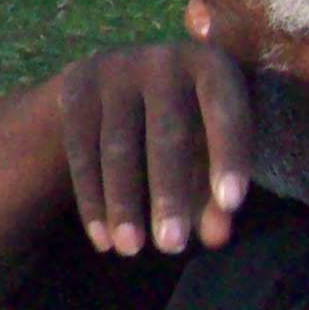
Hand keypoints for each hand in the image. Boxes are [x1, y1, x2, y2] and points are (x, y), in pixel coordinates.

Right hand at [52, 41, 255, 258]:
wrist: (123, 79)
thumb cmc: (190, 123)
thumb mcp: (211, 151)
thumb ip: (218, 193)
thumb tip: (216, 238)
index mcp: (211, 64)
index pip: (226, 114)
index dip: (229, 157)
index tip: (231, 206)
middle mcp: (162, 58)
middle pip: (167, 133)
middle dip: (168, 193)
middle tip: (172, 247)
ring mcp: (113, 69)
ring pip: (118, 145)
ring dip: (123, 202)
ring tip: (131, 250)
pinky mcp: (76, 86)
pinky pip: (81, 149)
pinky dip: (91, 197)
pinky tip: (102, 238)